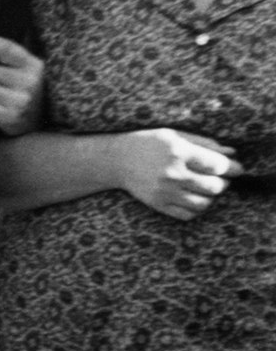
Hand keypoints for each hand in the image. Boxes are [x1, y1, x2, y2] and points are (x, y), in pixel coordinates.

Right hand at [114, 129, 241, 220]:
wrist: (115, 160)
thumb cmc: (148, 143)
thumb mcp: (175, 135)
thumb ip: (204, 143)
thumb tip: (232, 153)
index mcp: (178, 152)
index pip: (218, 165)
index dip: (232, 168)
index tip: (235, 168)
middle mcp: (172, 174)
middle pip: (214, 186)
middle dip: (223, 182)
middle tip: (220, 178)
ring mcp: (164, 191)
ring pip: (203, 203)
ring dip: (211, 197)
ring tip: (206, 188)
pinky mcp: (157, 204)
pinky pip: (187, 215)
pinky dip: (196, 209)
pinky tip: (193, 198)